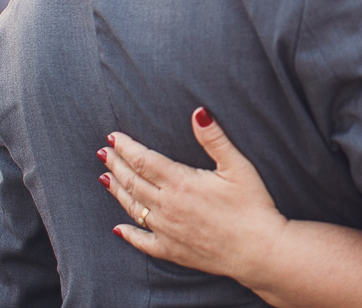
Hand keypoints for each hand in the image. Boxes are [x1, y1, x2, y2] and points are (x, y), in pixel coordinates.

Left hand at [99, 108, 286, 288]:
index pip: (144, 160)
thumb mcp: (237, 166)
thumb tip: (198, 112)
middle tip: (103, 152)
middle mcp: (167, 206)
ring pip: (132, 208)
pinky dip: (128, 234)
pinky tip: (118, 228)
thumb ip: (214, 138)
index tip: (114, 137)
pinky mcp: (172, 250)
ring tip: (105, 178)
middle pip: (133, 182)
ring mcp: (167, 230)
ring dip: (117, 191)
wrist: (258, 249)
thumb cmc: (252, 205)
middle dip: (116, 164)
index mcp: (181, 182)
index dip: (127, 147)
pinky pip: (142, 241)